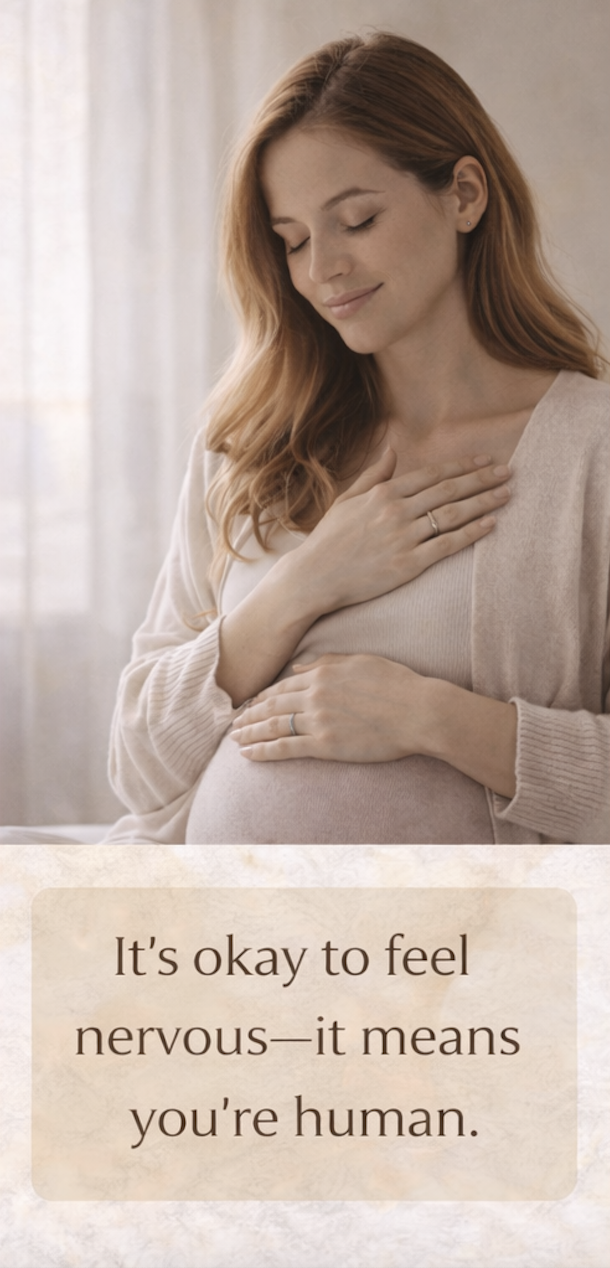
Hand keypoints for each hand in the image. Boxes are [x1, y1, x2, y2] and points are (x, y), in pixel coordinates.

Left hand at [230, 653, 427, 762]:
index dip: (262, 696)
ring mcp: (318, 720)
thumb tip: (297, 666)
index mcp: (322, 674)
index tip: (250, 703)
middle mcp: (314, 695)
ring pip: (272, 726)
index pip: (282, 685)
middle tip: (233, 722)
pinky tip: (248, 754)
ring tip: (234, 739)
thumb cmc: (397, 684)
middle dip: (248, 714)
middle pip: (271, 705)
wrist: (418, 711)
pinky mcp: (325, 744)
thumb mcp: (361, 661)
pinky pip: (285, 748)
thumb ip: (326, 662)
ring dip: (249, 733)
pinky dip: (263, 751)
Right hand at [298, 448, 510, 612]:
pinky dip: (471, 533)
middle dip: (482, 480)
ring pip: (453, 515)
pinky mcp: (408, 565)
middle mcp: (396, 511)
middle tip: (508, 472)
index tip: (484, 460)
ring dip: (484, 502)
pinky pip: (447, 545)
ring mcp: (403, 538)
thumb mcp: (347, 500)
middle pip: (449, 490)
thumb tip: (392, 450)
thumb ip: (374, 474)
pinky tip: (490, 524)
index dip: (462, 466)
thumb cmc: (329, 540)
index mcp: (383, 493)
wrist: (314, 577)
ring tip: (507, 495)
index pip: (433, 474)